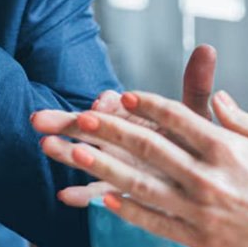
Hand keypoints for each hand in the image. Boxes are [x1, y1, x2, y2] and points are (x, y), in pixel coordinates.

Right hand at [31, 44, 217, 205]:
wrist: (200, 178)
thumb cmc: (196, 142)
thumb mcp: (195, 115)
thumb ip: (196, 86)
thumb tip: (206, 49)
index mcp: (135, 116)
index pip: (116, 105)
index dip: (108, 104)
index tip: (103, 102)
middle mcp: (121, 138)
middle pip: (90, 127)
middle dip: (66, 121)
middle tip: (41, 119)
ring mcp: (117, 164)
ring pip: (87, 157)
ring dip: (66, 153)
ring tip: (46, 147)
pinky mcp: (119, 189)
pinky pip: (97, 193)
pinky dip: (81, 195)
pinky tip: (65, 197)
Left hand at [39, 88, 247, 246]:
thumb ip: (241, 120)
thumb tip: (218, 98)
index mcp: (229, 148)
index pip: (177, 118)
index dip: (146, 105)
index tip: (122, 95)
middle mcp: (211, 179)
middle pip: (149, 148)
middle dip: (111, 131)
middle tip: (81, 118)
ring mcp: (203, 213)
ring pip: (143, 186)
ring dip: (105, 169)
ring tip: (76, 155)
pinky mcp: (202, 242)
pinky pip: (156, 224)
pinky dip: (128, 212)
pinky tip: (104, 201)